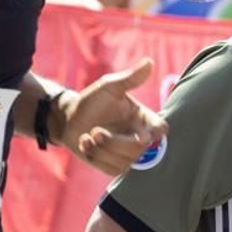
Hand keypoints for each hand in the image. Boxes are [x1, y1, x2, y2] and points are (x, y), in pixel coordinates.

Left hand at [59, 57, 166, 174]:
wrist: (70, 118)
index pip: (160, 129)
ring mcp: (127, 154)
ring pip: (124, 161)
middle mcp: (138, 138)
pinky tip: (85, 144)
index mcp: (142, 118)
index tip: (142, 137)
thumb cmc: (93, 100)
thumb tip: (149, 62)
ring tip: (87, 136)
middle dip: (114, 143)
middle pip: (137, 149)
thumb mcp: (109, 86)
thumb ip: (130, 78)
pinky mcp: (114, 166)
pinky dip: (95, 157)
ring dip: (101, 149)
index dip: (154, 134)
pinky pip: (110, 168)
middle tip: (94, 131)